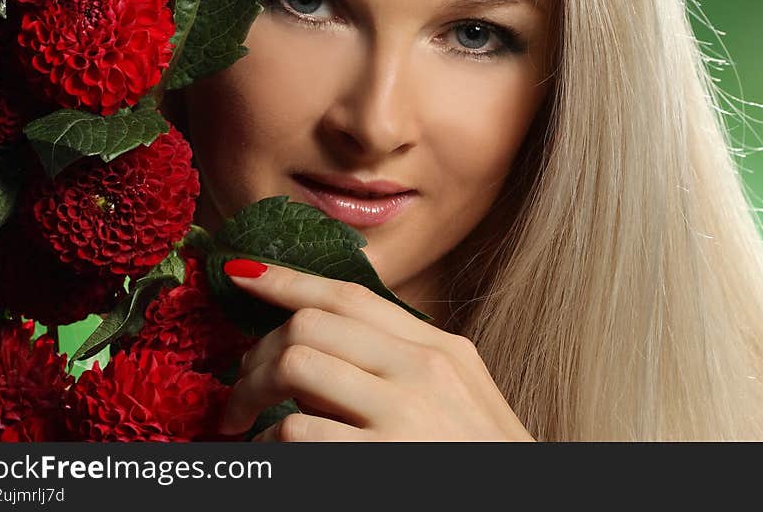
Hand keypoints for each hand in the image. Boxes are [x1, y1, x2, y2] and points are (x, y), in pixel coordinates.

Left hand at [218, 261, 534, 441]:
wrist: (521, 506)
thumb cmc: (478, 459)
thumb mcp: (457, 394)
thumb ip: (402, 362)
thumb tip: (321, 342)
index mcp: (441, 349)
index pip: (351, 295)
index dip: (289, 279)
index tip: (244, 274)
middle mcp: (424, 370)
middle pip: (312, 325)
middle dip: (257, 353)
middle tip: (241, 387)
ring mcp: (406, 415)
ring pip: (297, 365)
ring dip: (251, 393)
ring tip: (244, 422)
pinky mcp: (381, 462)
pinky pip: (297, 431)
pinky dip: (269, 443)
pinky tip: (272, 455)